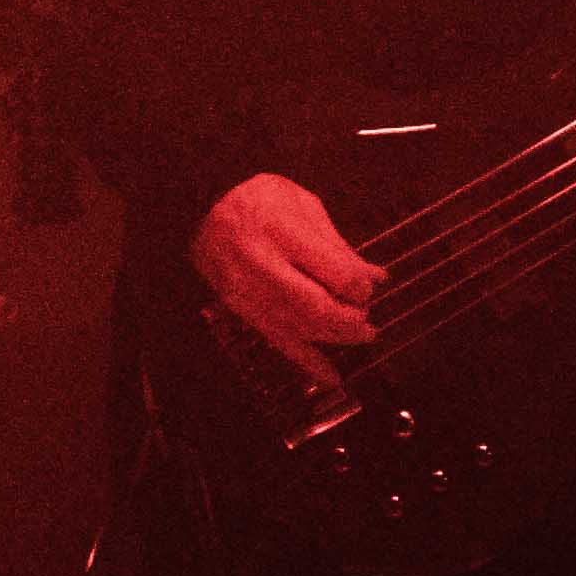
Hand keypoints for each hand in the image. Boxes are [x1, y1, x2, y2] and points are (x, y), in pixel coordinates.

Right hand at [192, 172, 381, 374]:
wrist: (201, 207)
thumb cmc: (258, 199)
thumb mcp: (302, 204)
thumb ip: (337, 243)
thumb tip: (374, 277)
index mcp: (281, 229)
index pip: (335, 272)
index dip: (360, 286)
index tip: (369, 284)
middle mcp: (261, 262)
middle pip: (317, 307)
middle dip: (350, 320)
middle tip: (367, 321)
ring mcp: (246, 289)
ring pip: (299, 327)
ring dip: (335, 338)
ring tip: (357, 336)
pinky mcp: (240, 307)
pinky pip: (276, 340)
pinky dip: (306, 361)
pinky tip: (331, 376)